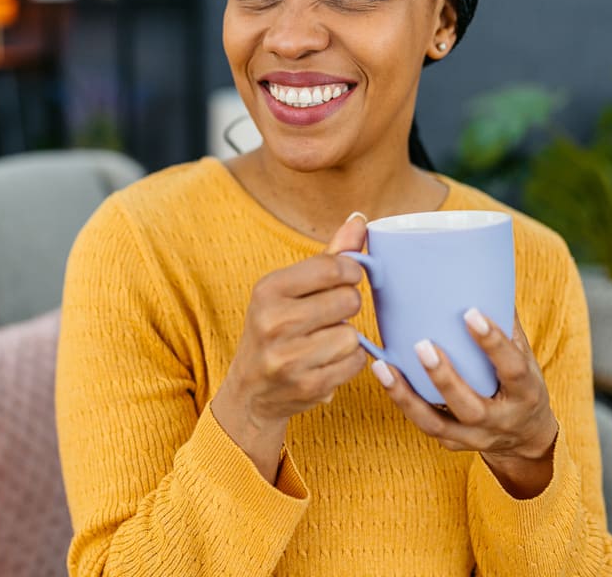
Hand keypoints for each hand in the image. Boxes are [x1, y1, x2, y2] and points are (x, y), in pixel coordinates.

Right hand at [212, 213, 369, 481]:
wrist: (251, 391)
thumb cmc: (276, 329)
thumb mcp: (290, 289)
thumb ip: (329, 255)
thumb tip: (360, 219)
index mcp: (268, 289)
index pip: (333, 267)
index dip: (351, 272)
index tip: (346, 279)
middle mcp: (274, 321)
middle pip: (348, 300)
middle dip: (347, 306)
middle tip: (329, 314)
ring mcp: (289, 357)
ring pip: (353, 334)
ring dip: (347, 337)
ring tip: (324, 340)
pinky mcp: (308, 385)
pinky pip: (355, 362)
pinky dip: (349, 361)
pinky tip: (327, 361)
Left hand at [370, 309, 558, 498]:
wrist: (527, 437)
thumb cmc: (520, 383)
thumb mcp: (524, 356)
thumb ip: (505, 322)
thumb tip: (482, 272)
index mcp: (526, 393)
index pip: (512, 369)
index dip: (493, 343)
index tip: (471, 313)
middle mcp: (501, 420)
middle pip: (470, 406)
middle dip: (444, 377)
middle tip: (422, 345)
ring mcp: (474, 437)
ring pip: (437, 424)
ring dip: (407, 396)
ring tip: (383, 367)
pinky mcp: (451, 442)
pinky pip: (423, 424)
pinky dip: (401, 401)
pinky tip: (383, 376)